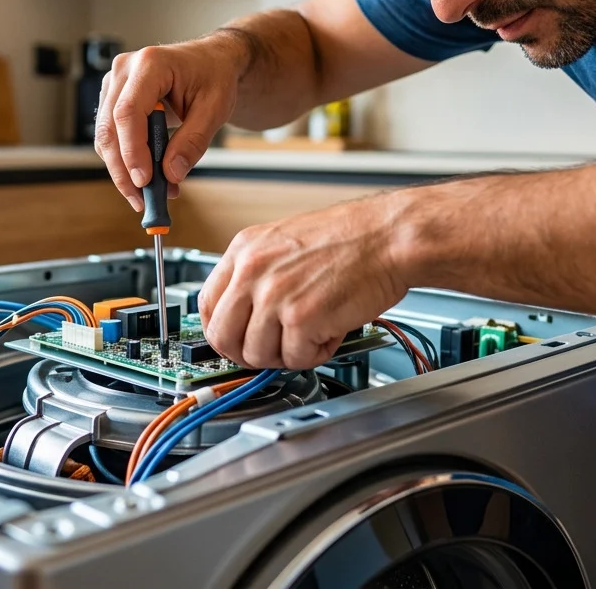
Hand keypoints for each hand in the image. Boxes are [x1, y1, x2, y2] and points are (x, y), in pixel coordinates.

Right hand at [94, 36, 244, 210]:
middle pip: (109, 128)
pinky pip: (111, 135)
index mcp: (150, 64)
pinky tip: (146, 177)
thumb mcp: (215, 108)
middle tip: (143, 200)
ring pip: (105, 136)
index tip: (144, 181)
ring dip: (123, 170)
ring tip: (150, 194)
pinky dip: (125, 160)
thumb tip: (171, 174)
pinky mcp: (113, 98)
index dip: (132, 150)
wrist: (210, 61)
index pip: (128, 112)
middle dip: (123, 170)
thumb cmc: (214, 76)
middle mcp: (124, 70)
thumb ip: (193, 141)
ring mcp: (114, 83)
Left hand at [199, 194, 410, 369]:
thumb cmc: (350, 239)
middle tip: (271, 349)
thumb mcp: (284, 243)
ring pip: (256, 354)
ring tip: (310, 333)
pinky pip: (294, 359)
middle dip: (246, 353)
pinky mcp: (301, 318)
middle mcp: (253, 271)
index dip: (220, 330)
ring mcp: (275, 295)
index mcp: (245, 250)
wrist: (388, 237)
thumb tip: (242, 315)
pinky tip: (329, 332)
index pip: (206, 303)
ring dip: (285, 354)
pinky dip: (314, 354)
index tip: (234, 340)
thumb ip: (258, 275)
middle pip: (222, 337)